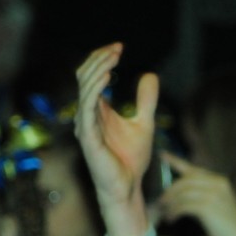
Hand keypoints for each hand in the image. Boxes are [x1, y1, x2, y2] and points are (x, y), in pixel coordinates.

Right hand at [74, 43, 158, 235]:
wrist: (127, 188)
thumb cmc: (131, 159)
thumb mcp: (144, 123)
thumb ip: (145, 100)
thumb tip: (150, 74)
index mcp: (98, 110)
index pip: (92, 76)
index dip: (102, 59)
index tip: (119, 47)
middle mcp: (87, 115)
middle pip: (85, 77)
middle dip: (99, 59)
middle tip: (117, 48)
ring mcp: (85, 125)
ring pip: (84, 89)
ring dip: (98, 70)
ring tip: (113, 56)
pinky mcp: (89, 138)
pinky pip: (87, 108)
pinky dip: (95, 90)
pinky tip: (107, 77)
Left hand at [158, 153, 235, 235]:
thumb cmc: (228, 225)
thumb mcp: (217, 204)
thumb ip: (202, 194)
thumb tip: (177, 191)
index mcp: (220, 181)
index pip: (194, 169)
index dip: (176, 161)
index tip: (162, 156)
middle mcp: (218, 184)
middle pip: (185, 180)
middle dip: (170, 190)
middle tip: (161, 201)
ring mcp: (214, 195)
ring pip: (183, 193)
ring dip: (170, 203)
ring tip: (165, 212)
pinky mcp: (208, 207)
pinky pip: (184, 206)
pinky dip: (174, 212)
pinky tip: (171, 219)